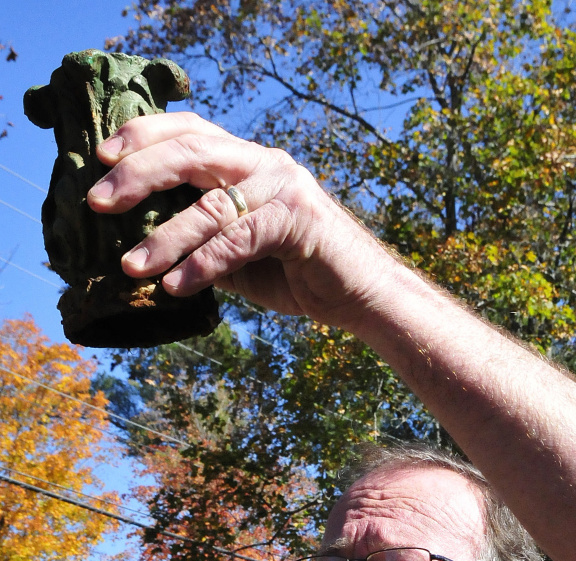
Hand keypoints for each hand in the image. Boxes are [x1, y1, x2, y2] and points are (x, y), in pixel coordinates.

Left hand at [87, 111, 387, 323]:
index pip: (189, 130)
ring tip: (131, 268)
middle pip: (191, 151)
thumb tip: (139, 243)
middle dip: (137, 174)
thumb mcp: (237, 251)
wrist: (359, 296)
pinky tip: (174, 287)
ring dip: (164, 238)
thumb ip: (200, 235)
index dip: (143, 135)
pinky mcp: (298, 221)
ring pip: (211, 204)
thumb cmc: (296, 273)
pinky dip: (202, 264)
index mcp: (248, 162)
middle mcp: (265, 163)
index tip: (100, 158)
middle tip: (98, 203)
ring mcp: (284, 188)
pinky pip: (238, 240)